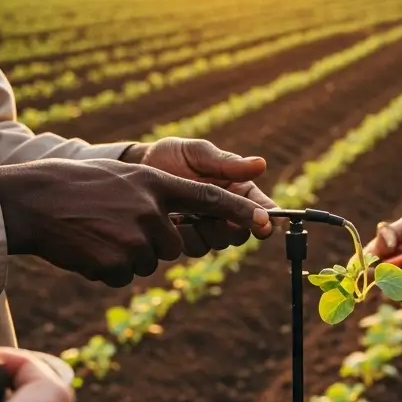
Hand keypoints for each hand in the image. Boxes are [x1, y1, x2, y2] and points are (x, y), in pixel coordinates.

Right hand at [0, 158, 273, 286]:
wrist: (29, 202)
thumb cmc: (73, 187)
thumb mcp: (121, 178)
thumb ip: (155, 196)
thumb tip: (181, 224)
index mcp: (155, 182)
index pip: (210, 198)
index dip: (240, 212)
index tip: (267, 224)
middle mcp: (151, 209)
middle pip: (175, 244)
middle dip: (151, 243)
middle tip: (114, 227)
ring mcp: (135, 238)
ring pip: (148, 262)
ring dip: (126, 256)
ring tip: (95, 234)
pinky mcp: (117, 263)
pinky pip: (123, 277)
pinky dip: (106, 269)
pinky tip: (85, 249)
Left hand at [127, 137, 278, 250]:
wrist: (136, 169)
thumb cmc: (171, 155)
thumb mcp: (197, 153)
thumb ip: (226, 163)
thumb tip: (261, 164)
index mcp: (236, 187)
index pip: (260, 206)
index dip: (265, 217)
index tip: (265, 224)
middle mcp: (225, 210)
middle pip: (242, 231)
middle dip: (232, 228)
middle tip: (219, 219)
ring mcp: (206, 226)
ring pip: (220, 242)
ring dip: (208, 233)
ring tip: (188, 215)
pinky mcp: (187, 237)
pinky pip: (196, 247)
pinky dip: (187, 238)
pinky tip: (174, 222)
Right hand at [364, 217, 401, 300]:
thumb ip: (392, 232)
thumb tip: (382, 244)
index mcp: (380, 250)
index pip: (360, 261)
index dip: (357, 267)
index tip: (363, 267)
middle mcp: (385, 267)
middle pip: (369, 277)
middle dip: (382, 270)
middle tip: (395, 263)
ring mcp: (397, 282)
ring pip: (386, 287)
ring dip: (401, 276)